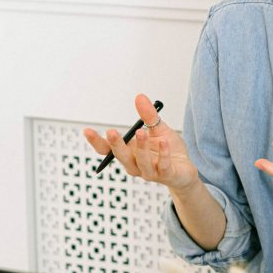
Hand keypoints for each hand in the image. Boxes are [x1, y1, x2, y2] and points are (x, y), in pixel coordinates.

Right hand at [82, 94, 199, 193]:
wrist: (185, 170)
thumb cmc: (168, 150)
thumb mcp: (158, 129)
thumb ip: (149, 116)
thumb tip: (139, 97)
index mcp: (129, 152)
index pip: (108, 150)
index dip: (97, 142)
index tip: (87, 130)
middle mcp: (135, 165)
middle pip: (122, 157)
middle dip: (116, 145)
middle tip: (111, 132)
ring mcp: (150, 172)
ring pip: (141, 163)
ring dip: (141, 148)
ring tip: (141, 132)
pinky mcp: (166, 176)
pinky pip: (163, 166)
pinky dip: (163, 155)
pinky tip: (164, 142)